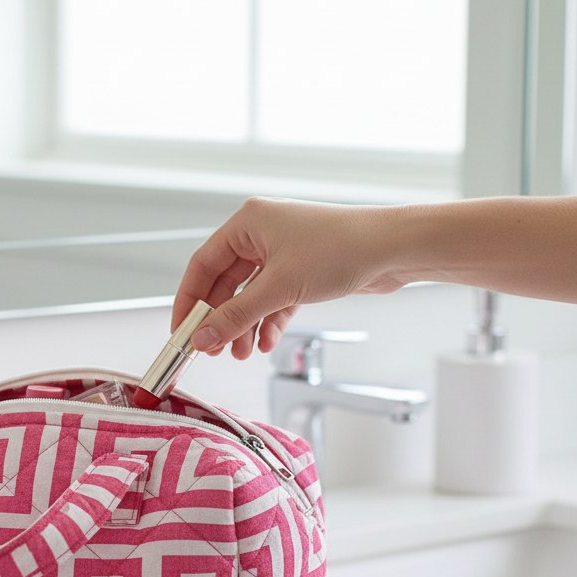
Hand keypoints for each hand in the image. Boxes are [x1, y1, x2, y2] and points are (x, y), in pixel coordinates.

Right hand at [172, 197, 409, 358]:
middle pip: (225, 284)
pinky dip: (268, 322)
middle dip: (220, 320)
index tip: (181, 332)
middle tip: (212, 349)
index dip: (188, 301)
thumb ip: (235, 317)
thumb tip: (201, 339)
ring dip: (245, 326)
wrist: (394, 249)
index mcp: (248, 223)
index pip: (202, 265)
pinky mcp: (302, 271)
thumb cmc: (341, 250)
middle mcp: (262, 234)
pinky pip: (273, 300)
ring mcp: (283, 253)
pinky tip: (268, 342)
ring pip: (250, 296)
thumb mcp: (278, 288)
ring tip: (242, 352)